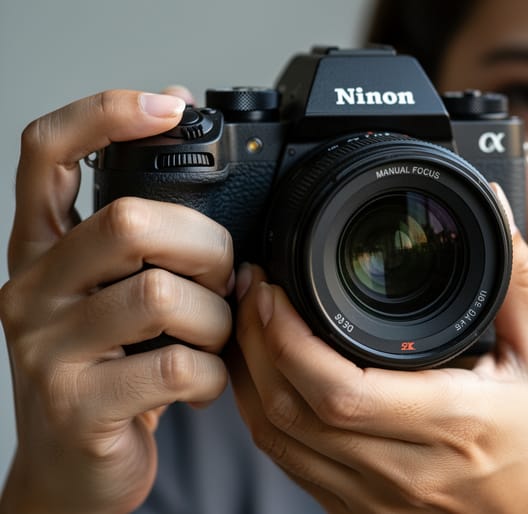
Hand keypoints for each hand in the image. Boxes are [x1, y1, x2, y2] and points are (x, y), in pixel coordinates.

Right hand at [0, 89, 231, 513]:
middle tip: (224, 278)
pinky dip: (211, 375)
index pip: (47, 153)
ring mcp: (47, 350)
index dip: (105, 113)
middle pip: (127, 221)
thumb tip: (180, 116)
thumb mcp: (111, 294)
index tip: (169, 106)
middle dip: (205, 246)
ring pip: (161, 297)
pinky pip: (175, 366)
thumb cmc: (109, 371)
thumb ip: (140, 230)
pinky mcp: (79, 406)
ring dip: (216, 319)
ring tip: (215, 340)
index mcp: (42, 251)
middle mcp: (32, 290)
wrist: (72, 472)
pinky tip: (202, 384)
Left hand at [230, 187, 527, 512]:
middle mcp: (404, 468)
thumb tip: (494, 207)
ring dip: (250, 376)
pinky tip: (265, 373)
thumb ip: (518, 280)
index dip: (289, 340)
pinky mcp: (356, 509)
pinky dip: (264, 413)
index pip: (342, 391)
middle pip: (291, 412)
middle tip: (251, 288)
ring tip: (248, 321)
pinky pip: (288, 463)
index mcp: (452, 423)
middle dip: (255, 343)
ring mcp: (373, 496)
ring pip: (278, 440)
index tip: (274, 289)